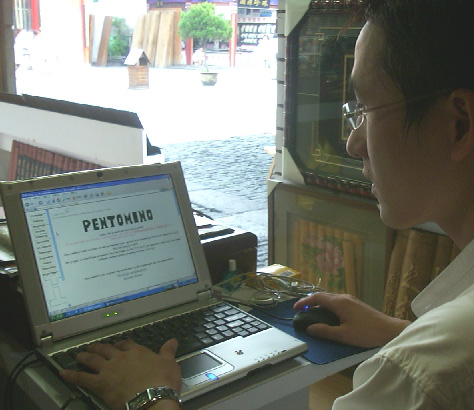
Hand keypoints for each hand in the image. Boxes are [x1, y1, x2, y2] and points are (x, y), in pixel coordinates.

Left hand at [60, 339, 180, 409]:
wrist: (152, 399)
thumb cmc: (162, 382)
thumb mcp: (170, 364)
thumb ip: (168, 351)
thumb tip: (173, 341)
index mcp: (137, 352)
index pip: (126, 343)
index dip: (120, 344)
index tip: (118, 345)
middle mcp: (121, 357)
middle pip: (106, 349)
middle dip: (99, 347)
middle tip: (93, 347)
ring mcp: (109, 369)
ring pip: (93, 359)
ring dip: (85, 356)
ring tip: (79, 355)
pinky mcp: (100, 384)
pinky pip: (82, 377)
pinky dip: (72, 375)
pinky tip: (64, 373)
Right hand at [293, 292, 410, 347]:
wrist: (390, 330)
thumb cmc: (366, 332)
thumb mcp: (343, 335)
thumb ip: (325, 331)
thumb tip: (309, 328)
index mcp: (339, 302)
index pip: (316, 297)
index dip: (304, 301)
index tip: (295, 308)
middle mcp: (344, 297)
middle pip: (323, 296)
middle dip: (310, 302)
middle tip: (302, 311)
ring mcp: (351, 300)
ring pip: (331, 299)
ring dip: (320, 305)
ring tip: (313, 314)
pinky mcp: (357, 304)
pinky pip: (337, 302)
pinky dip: (329, 307)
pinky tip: (330, 316)